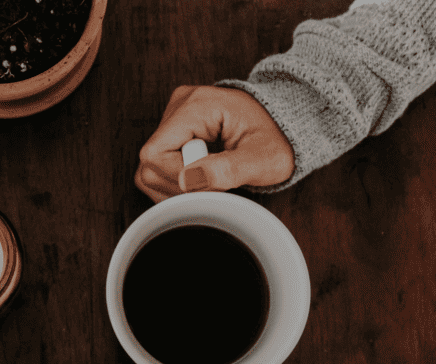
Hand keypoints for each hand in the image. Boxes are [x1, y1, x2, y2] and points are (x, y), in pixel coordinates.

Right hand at [134, 85, 295, 201]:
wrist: (286, 126)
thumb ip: (228, 170)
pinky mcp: (174, 129)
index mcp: (197, 105)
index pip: (156, 154)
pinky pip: (157, 166)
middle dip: (180, 185)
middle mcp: (179, 104)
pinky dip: (177, 181)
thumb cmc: (278, 140)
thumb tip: (188, 180)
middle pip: (149, 163)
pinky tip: (201, 176)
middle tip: (215, 183)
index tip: (213, 182)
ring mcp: (174, 115)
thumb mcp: (264, 159)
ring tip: (210, 178)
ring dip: (178, 186)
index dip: (179, 179)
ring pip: (149, 168)